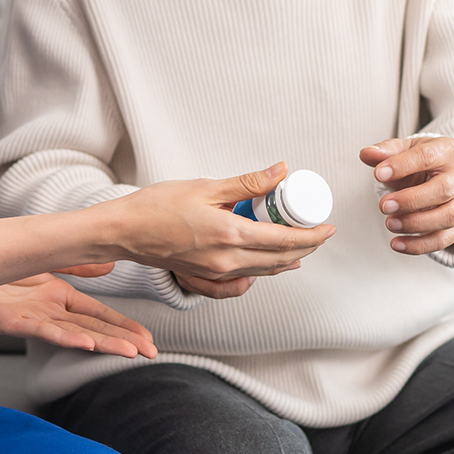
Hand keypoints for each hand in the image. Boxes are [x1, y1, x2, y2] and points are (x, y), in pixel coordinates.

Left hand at [0, 274, 157, 358]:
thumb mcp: (41, 263)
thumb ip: (74, 264)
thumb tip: (108, 263)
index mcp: (57, 298)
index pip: (99, 316)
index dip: (124, 328)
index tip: (149, 340)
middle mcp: (49, 312)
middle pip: (94, 328)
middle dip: (123, 341)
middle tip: (151, 354)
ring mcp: (32, 319)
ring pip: (75, 333)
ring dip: (103, 344)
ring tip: (129, 353)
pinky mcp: (12, 322)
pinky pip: (44, 331)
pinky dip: (67, 337)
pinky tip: (87, 342)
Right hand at [108, 162, 333, 284]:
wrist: (125, 231)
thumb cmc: (157, 206)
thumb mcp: (206, 186)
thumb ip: (248, 183)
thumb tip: (282, 172)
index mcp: (230, 235)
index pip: (285, 240)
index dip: (313, 235)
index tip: (328, 227)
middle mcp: (227, 261)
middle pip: (281, 260)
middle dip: (307, 248)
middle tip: (320, 233)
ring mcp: (215, 273)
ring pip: (264, 272)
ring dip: (287, 261)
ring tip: (301, 247)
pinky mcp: (204, 278)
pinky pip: (243, 281)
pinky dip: (262, 272)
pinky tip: (266, 264)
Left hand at [361, 137, 453, 254]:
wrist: (443, 174)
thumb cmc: (422, 161)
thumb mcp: (404, 150)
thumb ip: (385, 152)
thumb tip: (366, 154)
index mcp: (448, 151)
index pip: (427, 156)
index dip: (402, 166)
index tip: (378, 174)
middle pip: (444, 189)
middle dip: (411, 200)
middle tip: (384, 205)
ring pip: (448, 217)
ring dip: (416, 224)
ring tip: (390, 223)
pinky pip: (444, 240)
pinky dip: (419, 245)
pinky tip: (397, 243)